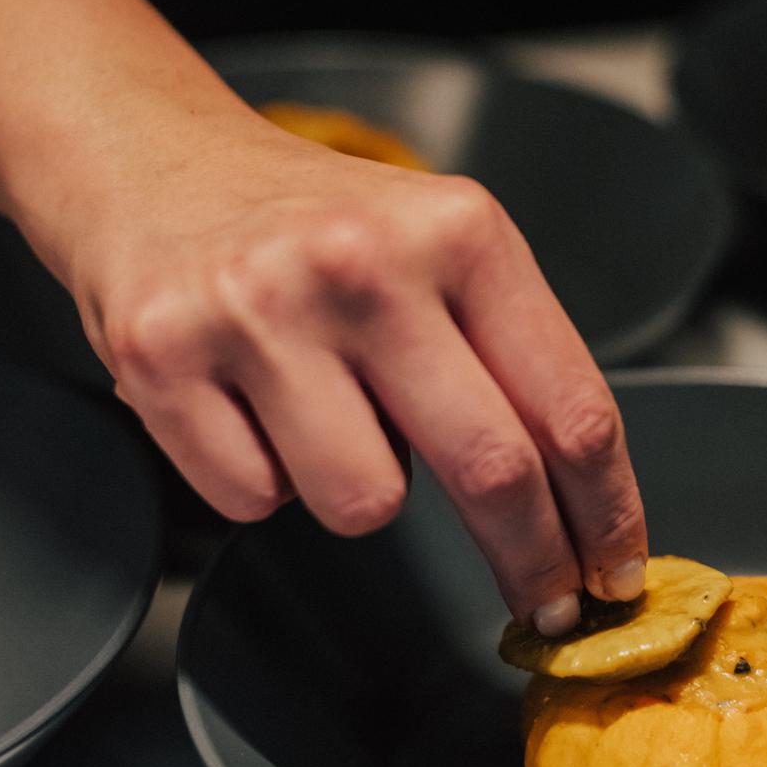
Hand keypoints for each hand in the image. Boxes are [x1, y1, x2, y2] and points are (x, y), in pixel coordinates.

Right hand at [67, 110, 648, 631]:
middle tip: (546, 605)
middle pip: (493, 471)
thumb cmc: (314, 224)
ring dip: (357, 490)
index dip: (607, 514)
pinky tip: (250, 408)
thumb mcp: (438, 247)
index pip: (571, 407)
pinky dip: (260, 478)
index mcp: (458, 231)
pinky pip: (254, 501)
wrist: (152, 160)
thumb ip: (509, 356)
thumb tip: (574, 509)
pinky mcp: (164, 359)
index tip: (613, 572)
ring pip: (365, 505)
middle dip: (532, 562)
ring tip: (325, 414)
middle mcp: (363, 265)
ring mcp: (259, 312)